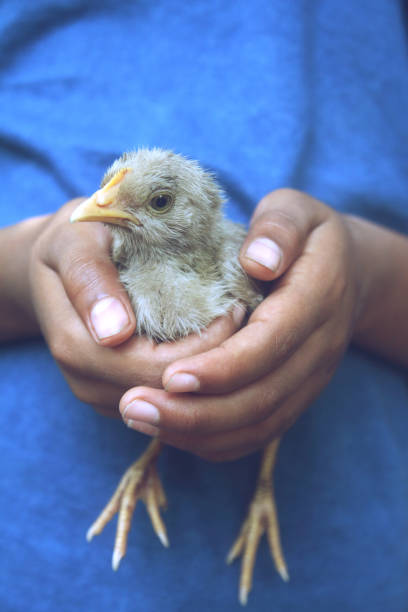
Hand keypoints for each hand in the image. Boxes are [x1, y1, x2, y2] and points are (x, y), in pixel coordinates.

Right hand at [24, 200, 243, 416]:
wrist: (55, 263)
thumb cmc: (74, 239)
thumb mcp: (75, 242)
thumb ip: (88, 278)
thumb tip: (113, 332)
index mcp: (78, 346)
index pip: (157, 369)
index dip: (204, 345)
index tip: (234, 306)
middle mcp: (88, 381)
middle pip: (169, 394)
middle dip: (214, 360)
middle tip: (244, 318)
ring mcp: (103, 393)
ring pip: (171, 403)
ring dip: (208, 370)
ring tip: (234, 329)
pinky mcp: (118, 393)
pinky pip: (165, 399)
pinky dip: (194, 375)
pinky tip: (212, 342)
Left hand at [119, 189, 363, 458]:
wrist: (346, 273)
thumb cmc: (308, 236)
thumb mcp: (298, 212)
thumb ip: (279, 229)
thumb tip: (258, 261)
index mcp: (318, 299)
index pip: (268, 345)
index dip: (220, 367)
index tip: (167, 374)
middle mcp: (318, 350)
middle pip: (260, 399)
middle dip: (195, 411)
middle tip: (133, 406)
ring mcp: (309, 380)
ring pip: (257, 425)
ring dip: (197, 431)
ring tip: (139, 418)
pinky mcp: (294, 396)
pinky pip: (257, 432)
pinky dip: (212, 438)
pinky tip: (169, 428)